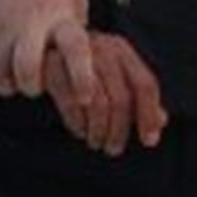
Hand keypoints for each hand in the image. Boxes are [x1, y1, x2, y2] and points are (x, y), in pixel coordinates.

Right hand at [0, 0, 90, 98]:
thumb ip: (78, 28)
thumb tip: (88, 56)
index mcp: (60, 15)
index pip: (75, 49)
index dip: (82, 76)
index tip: (85, 96)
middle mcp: (32, 22)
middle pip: (28, 69)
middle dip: (32, 86)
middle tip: (35, 85)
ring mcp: (4, 25)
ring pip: (0, 70)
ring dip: (7, 83)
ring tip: (14, 79)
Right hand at [45, 30, 167, 154]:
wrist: (34, 49)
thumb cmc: (79, 69)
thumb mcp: (111, 78)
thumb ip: (136, 97)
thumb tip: (161, 122)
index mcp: (121, 49)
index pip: (145, 84)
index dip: (149, 115)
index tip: (148, 140)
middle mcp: (102, 47)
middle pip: (121, 97)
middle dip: (120, 130)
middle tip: (113, 149)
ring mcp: (75, 55)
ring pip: (97, 102)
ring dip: (98, 130)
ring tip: (96, 142)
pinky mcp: (51, 65)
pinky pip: (70, 102)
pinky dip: (77, 123)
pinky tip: (79, 131)